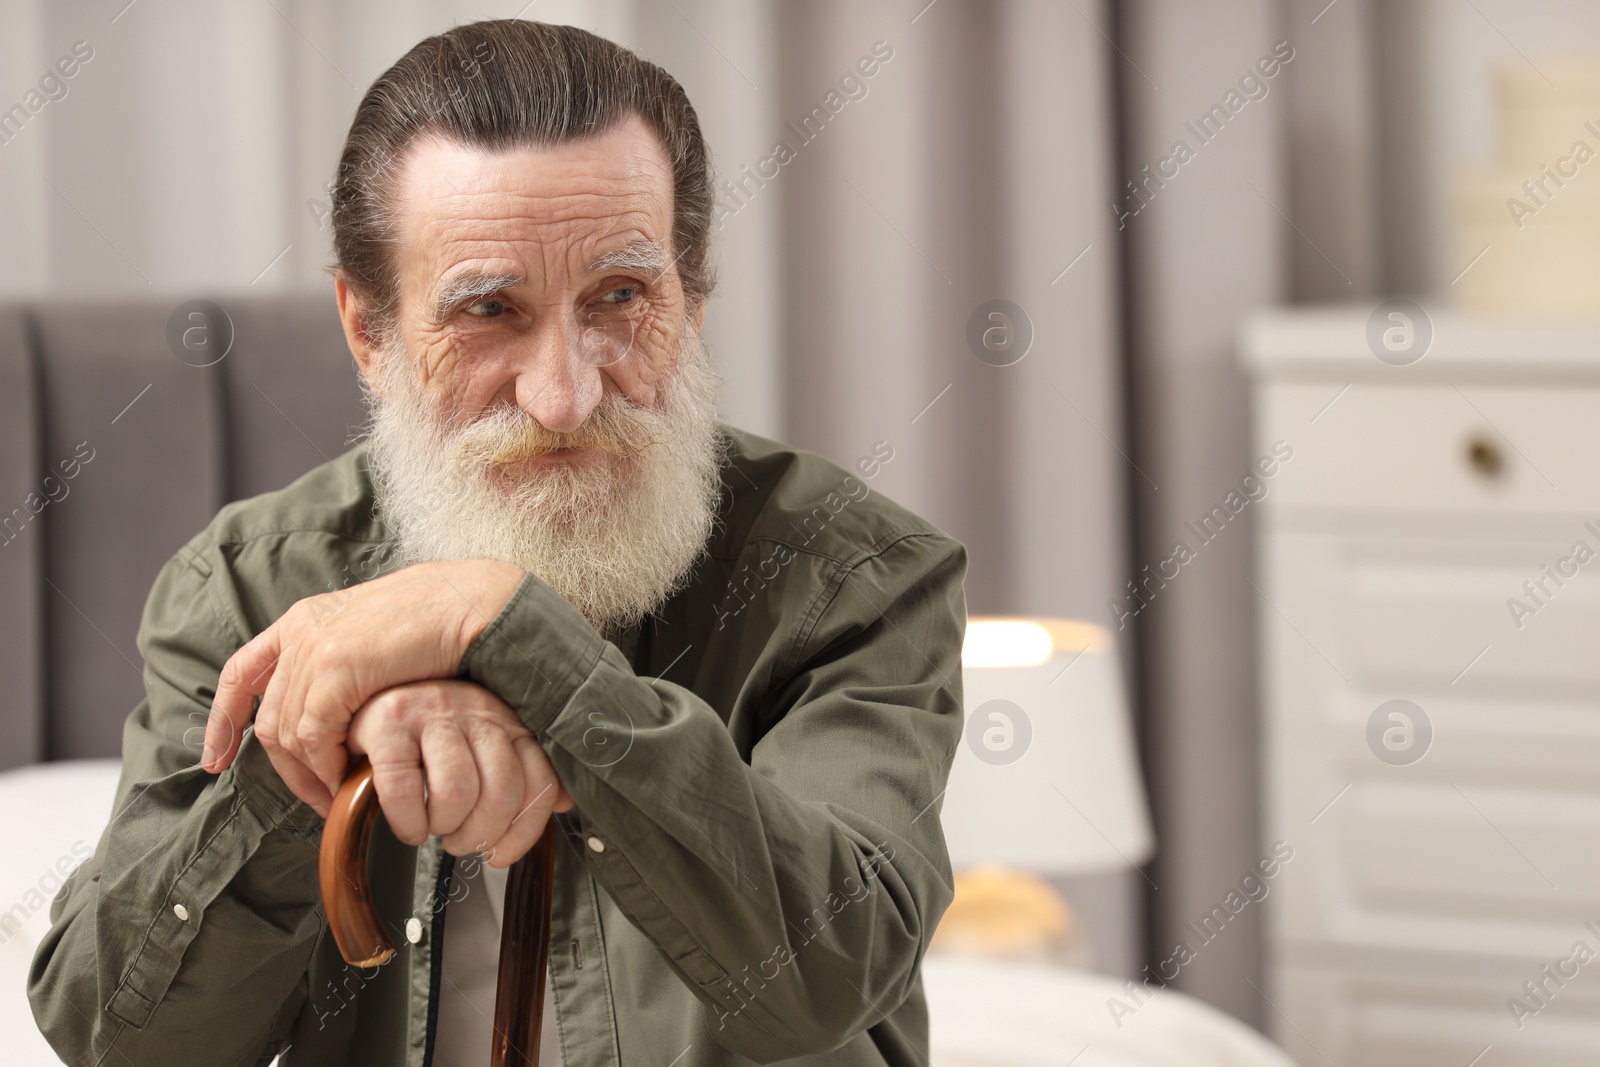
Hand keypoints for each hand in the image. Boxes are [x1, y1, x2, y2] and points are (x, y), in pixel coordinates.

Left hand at [200, 559, 524, 815]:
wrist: (467, 602)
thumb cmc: (437, 623)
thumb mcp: (373, 637)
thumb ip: (344, 664)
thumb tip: (336, 710)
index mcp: (304, 619)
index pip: (242, 673)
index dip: (223, 721)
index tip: (217, 759)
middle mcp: (299, 631)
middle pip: (268, 718)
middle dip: (285, 768)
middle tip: (315, 798)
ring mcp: (313, 647)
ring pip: (288, 732)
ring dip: (310, 773)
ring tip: (339, 793)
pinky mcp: (334, 666)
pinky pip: (314, 735)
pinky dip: (327, 765)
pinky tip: (349, 777)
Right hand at [349, 680, 572, 864]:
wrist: (368, 693)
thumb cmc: (430, 730)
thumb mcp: (484, 744)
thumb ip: (524, 771)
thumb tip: (562, 802)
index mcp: (508, 721)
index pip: (539, 782)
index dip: (524, 831)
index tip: (501, 854)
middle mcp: (477, 712)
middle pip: (501, 793)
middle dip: (481, 834)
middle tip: (462, 842)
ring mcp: (433, 713)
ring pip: (457, 792)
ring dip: (444, 827)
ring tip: (434, 829)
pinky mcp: (388, 723)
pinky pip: (405, 789)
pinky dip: (408, 823)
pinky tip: (409, 826)